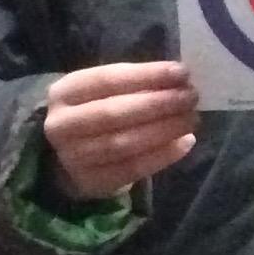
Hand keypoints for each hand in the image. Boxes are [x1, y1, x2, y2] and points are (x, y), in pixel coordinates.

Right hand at [43, 63, 198, 203]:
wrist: (67, 157)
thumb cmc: (93, 113)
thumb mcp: (101, 92)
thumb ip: (132, 85)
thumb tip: (177, 81)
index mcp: (64, 93)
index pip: (107, 80)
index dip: (146, 75)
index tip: (181, 72)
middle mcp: (62, 125)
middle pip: (114, 113)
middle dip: (158, 103)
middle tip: (191, 97)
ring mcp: (73, 157)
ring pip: (123, 143)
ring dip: (163, 130)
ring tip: (191, 119)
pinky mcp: (90, 182)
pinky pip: (131, 170)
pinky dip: (161, 156)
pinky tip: (184, 143)